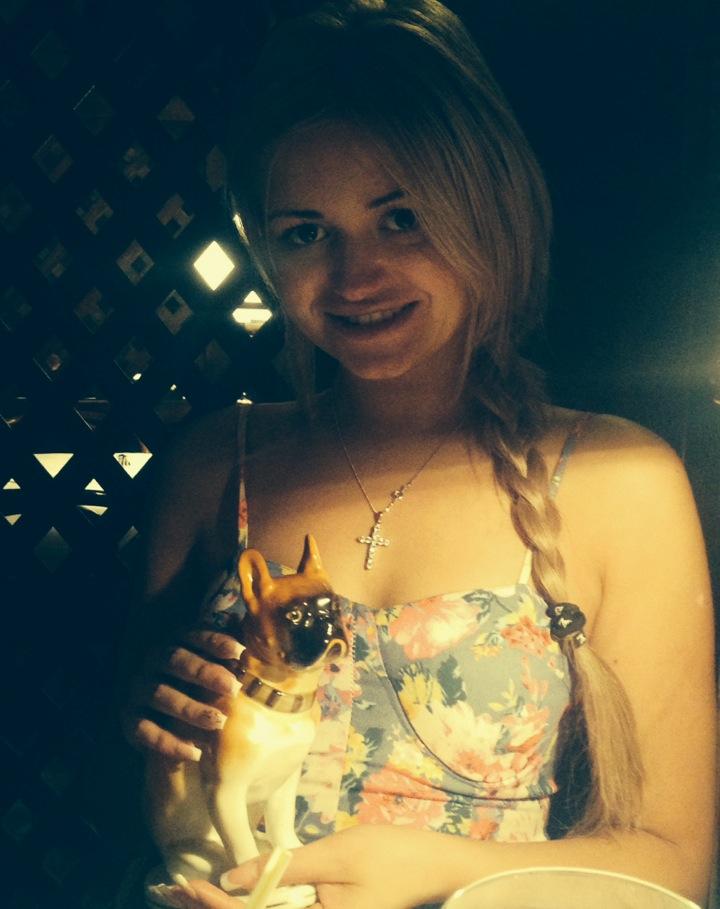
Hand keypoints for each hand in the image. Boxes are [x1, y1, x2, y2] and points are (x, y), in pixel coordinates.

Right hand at [121, 628, 242, 761]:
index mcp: (175, 642)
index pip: (193, 635)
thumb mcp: (215, 669)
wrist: (164, 722)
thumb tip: (251, 634)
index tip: (240, 651)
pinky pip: (144, 730)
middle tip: (234, 688)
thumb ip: (230, 655)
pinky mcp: (128, 719)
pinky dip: (169, 742)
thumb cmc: (199, 688)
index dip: (216, 641)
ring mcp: (138, 689)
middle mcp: (152, 661)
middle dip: (205, 672)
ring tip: (219, 721)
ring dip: (190, 708)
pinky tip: (195, 752)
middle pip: (175, 660)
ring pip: (160, 694)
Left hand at [159, 826, 458, 908]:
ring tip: (190, 893)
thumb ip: (284, 868)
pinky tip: (237, 894)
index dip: (210, 906)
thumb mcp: (337, 855)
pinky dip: (256, 905)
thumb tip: (231, 880)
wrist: (439, 869)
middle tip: (170, 892)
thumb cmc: (392, 857)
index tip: (180, 888)